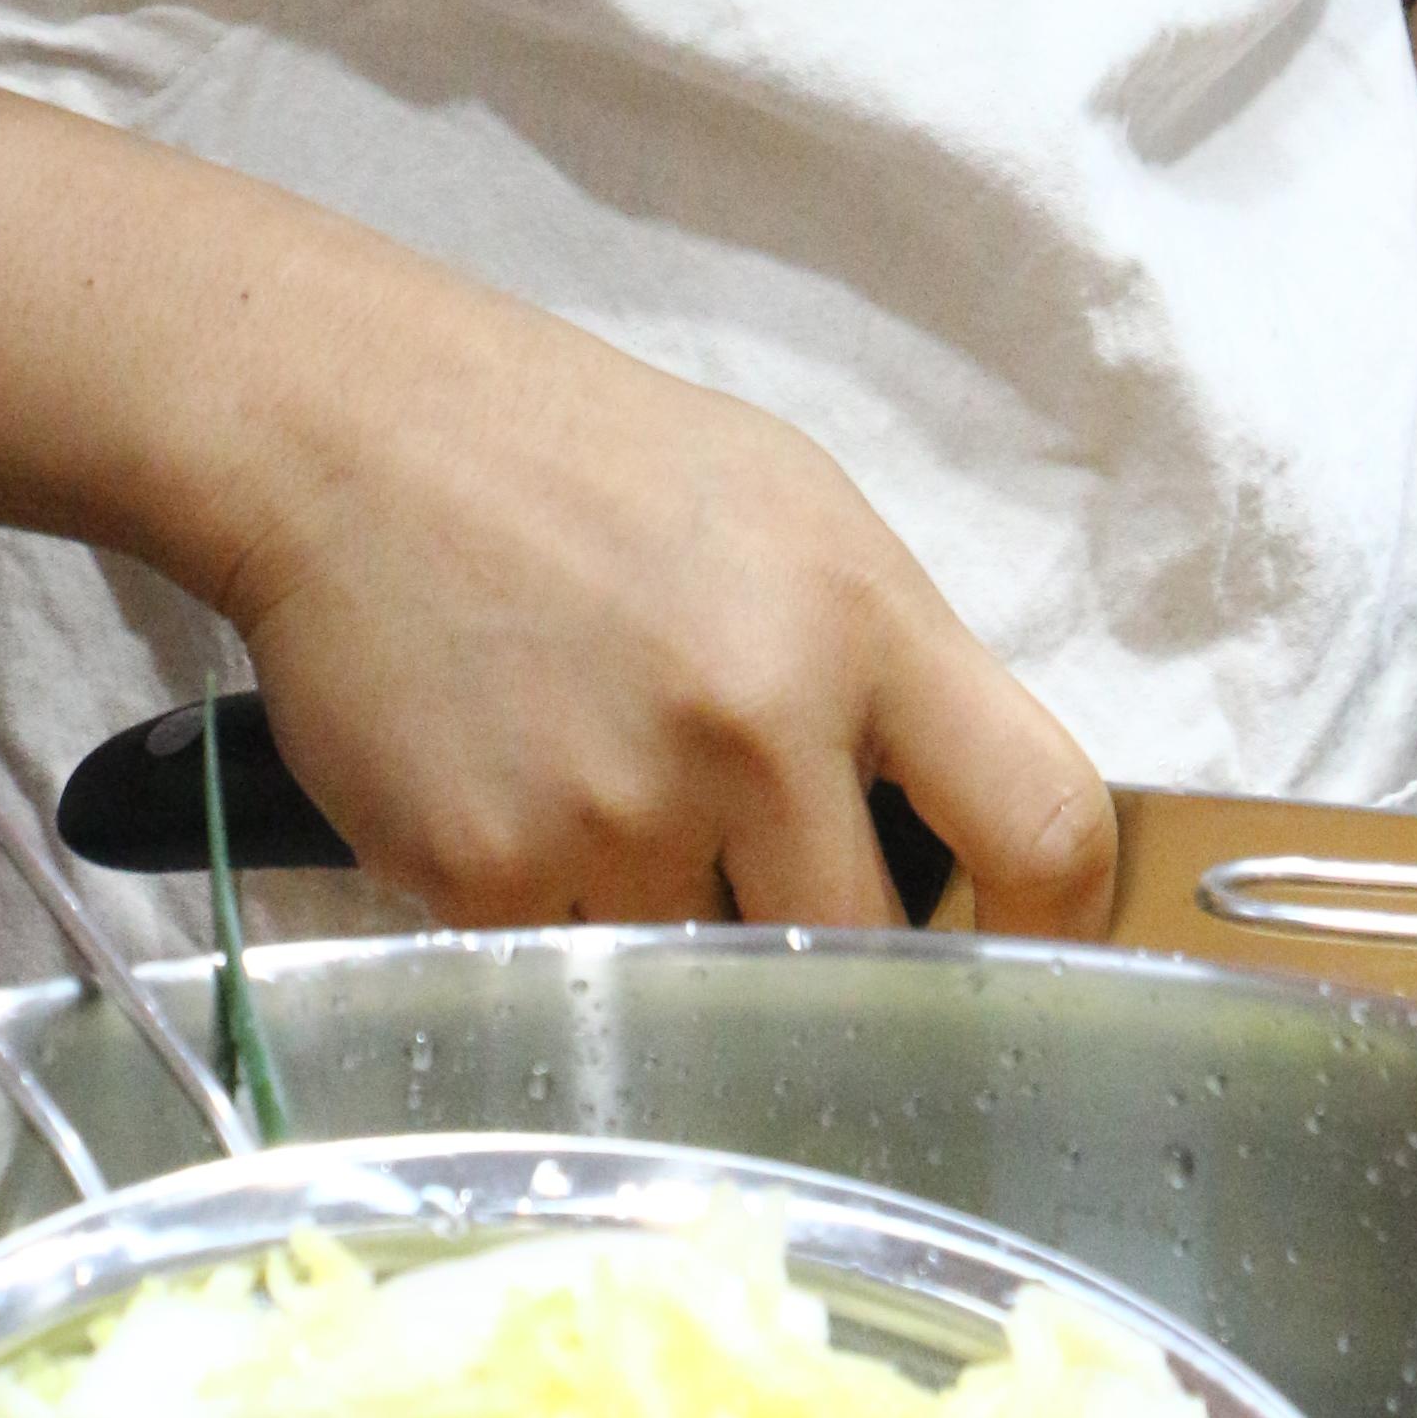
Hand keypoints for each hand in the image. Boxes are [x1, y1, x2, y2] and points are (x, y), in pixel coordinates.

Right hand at [184, 230, 1117, 939]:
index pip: (1043, 823)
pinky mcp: (490, 879)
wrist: (361, 438)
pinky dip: (556, 921)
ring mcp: (619, 812)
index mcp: (861, 621)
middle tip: (769, 880)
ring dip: (677, 932)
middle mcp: (757, 725)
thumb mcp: (796, 517)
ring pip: (708, 979)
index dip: (1055, 923)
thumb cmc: (593, 468)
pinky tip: (516, 801)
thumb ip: (888, 679)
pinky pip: (572, 972)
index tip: (1021, 954)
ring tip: (608, 793)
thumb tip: (961, 843)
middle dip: (833, 947)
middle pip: (868, 955)